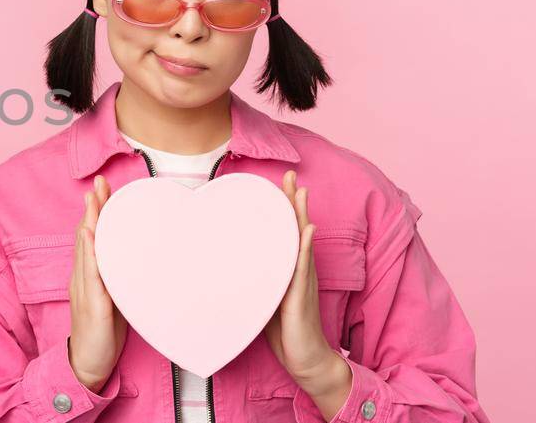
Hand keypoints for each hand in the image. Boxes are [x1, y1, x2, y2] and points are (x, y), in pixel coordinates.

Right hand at [68, 175, 129, 392]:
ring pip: (86, 250)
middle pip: (87, 236)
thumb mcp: (116, 300)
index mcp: (90, 276)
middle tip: (99, 182)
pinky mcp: (92, 304)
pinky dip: (89, 253)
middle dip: (93, 208)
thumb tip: (140, 260)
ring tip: (94, 200)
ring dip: (90, 222)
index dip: (97, 212)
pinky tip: (90, 236)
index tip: (104, 189)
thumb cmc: (104, 334)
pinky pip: (90, 275)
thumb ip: (121, 279)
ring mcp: (85, 290)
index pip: (93, 237)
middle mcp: (84, 278)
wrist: (88, 364)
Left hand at [262, 170, 351, 413]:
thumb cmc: (284, 331)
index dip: (281, 209)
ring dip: (301, 216)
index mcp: (287, 270)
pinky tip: (307, 229)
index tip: (274, 184)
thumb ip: (254, 280)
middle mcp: (298, 270)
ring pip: (301, 241)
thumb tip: (228, 265)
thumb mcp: (263, 298)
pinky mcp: (301, 297)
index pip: (284, 233)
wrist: (306, 360)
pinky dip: (304, 247)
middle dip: (293, 202)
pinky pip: (303, 268)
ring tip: (300, 191)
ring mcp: (302, 282)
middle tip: (290, 175)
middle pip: (296, 229)